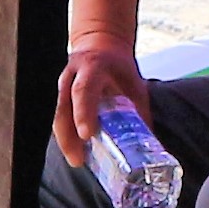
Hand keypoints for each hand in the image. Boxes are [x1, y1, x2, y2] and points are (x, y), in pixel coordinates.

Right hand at [55, 40, 148, 166]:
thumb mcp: (133, 83)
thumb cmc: (119, 69)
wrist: (100, 46)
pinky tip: (76, 152)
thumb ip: (138, 110)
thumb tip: (150, 144)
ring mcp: (62, 85)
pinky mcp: (60, 96)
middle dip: (67, 135)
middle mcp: (72, 75)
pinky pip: (60, 118)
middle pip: (62, 107)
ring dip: (65, 140)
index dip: (83, 112)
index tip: (86, 135)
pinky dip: (66, 136)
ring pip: (58, 115)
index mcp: (92, 67)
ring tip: (77, 160)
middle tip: (78, 159)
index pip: (83, 90)